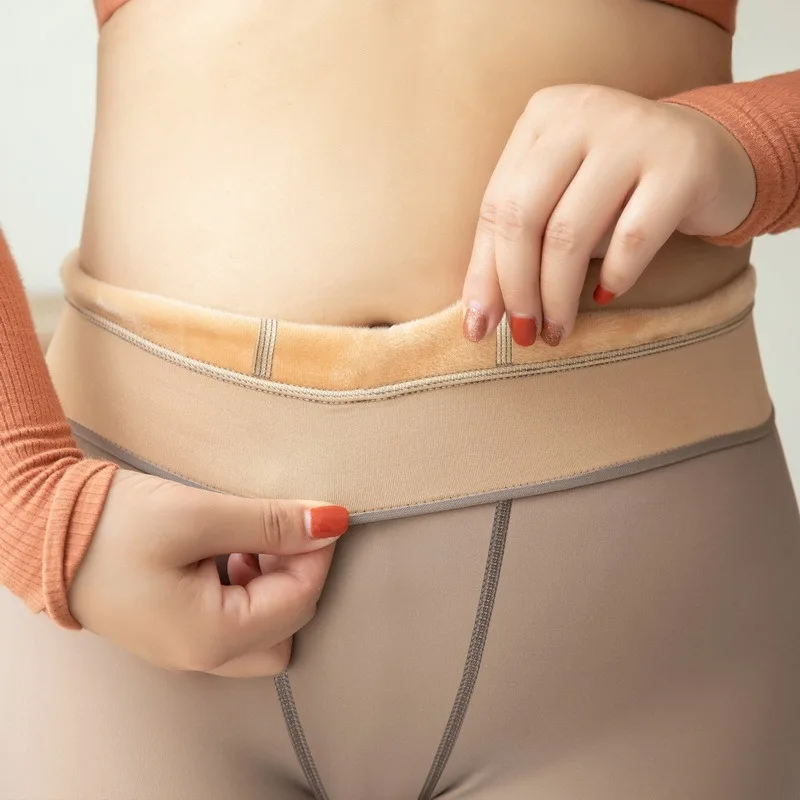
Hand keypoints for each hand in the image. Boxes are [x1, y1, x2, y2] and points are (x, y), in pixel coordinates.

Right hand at [68, 469, 348, 677]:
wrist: (43, 531)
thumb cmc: (115, 525)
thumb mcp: (199, 516)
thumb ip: (270, 523)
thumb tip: (332, 522)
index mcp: (212, 636)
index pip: (300, 602)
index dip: (318, 555)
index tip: (321, 513)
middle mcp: (202, 656)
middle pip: (288, 627)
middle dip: (298, 576)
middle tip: (281, 530)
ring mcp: (187, 647)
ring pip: (265, 631)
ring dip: (274, 585)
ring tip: (250, 541)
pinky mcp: (177, 629)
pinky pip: (235, 622)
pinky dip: (247, 589)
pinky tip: (228, 552)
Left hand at [461, 84, 756, 346]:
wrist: (712, 155)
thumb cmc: (619, 190)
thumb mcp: (562, 199)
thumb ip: (518, 241)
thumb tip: (478, 315)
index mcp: (543, 116)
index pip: (497, 204)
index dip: (483, 272)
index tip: (478, 327)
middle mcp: (583, 113)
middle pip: (524, 215)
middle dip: (516, 287)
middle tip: (523, 334)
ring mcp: (635, 131)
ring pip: (571, 231)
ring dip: (557, 294)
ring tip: (557, 330)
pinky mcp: (683, 162)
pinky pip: (632, 238)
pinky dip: (613, 277)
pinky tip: (604, 296)